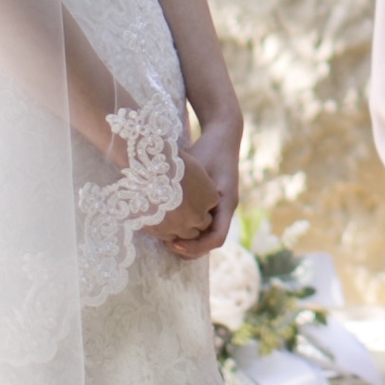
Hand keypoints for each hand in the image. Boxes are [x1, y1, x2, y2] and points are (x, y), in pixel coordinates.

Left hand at [148, 109, 238, 260]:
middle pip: (211, 242)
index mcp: (227, 202)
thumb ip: (182, 189)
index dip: (195, 246)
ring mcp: (221, 208)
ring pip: (206, 236)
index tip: (174, 243)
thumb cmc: (208, 149)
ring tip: (166, 238)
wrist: (222, 136)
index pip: (216, 238)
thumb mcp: (194, 169)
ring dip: (189, 241)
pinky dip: (189, 230)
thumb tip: (157, 205)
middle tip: (166, 244)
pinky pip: (203, 225)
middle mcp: (226, 209)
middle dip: (190, 248)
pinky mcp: (214, 204)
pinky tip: (170, 225)